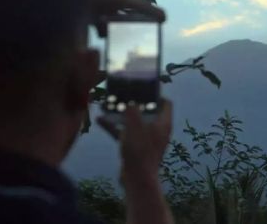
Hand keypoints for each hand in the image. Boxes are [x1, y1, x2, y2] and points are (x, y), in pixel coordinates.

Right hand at [98, 101, 174, 223]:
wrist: (137, 179)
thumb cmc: (139, 151)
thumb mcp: (135, 126)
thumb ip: (132, 110)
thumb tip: (130, 99)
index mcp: (163, 123)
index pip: (166, 103)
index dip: (156, 94)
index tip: (143, 88)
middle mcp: (157, 130)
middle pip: (148, 111)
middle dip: (134, 103)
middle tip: (121, 94)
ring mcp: (147, 139)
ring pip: (135, 122)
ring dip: (121, 114)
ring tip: (107, 105)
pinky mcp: (136, 147)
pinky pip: (126, 133)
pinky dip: (115, 126)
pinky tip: (100, 120)